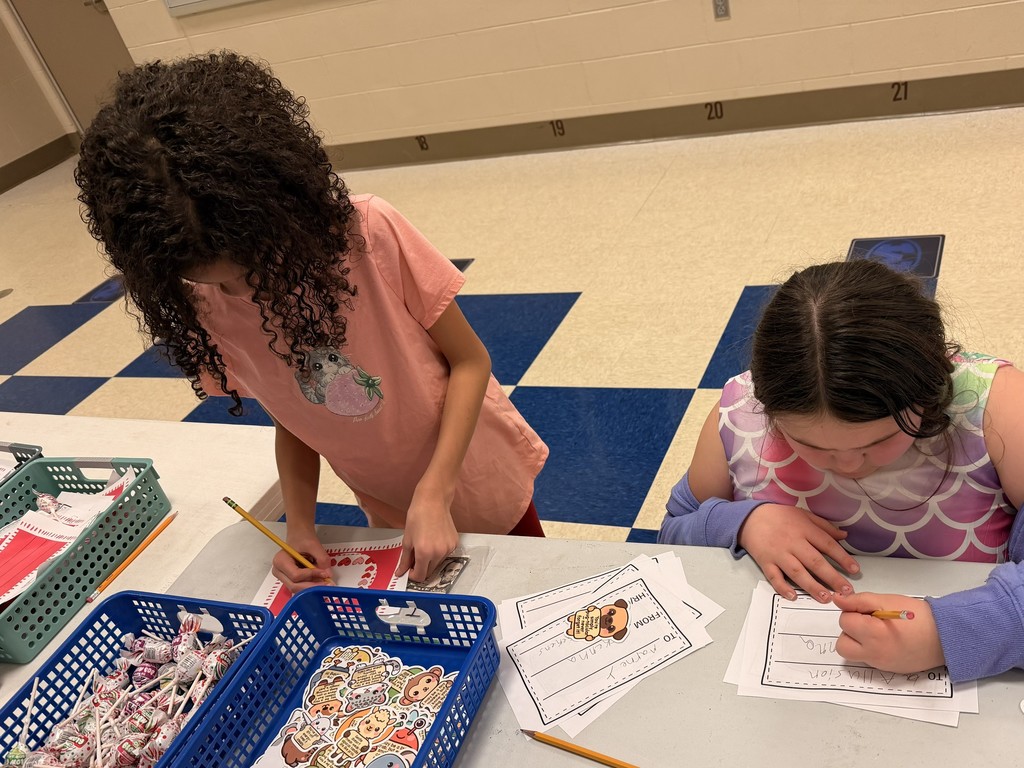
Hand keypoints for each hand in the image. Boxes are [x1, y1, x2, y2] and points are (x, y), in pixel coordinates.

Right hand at [271, 531, 333, 592]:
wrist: (299, 535)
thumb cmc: (302, 537)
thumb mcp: (314, 545)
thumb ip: (322, 559)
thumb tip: (328, 574)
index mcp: (280, 561)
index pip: (295, 575)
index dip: (312, 575)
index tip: (325, 573)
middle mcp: (278, 571)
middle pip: (294, 585)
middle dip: (312, 585)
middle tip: (327, 583)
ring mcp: (283, 576)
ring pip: (297, 588)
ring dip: (312, 586)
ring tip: (325, 581)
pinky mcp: (289, 579)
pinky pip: (300, 586)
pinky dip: (310, 585)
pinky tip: (320, 580)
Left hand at [397, 487, 458, 582]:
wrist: (433, 501)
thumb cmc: (417, 516)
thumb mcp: (407, 539)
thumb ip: (405, 559)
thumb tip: (400, 572)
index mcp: (424, 553)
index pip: (420, 576)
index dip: (413, 575)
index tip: (410, 570)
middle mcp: (438, 553)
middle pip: (429, 572)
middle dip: (421, 568)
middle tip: (415, 557)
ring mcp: (448, 548)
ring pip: (437, 563)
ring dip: (430, 560)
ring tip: (425, 544)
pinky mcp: (454, 543)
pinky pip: (445, 554)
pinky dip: (438, 552)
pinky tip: (434, 540)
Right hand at [738, 504, 859, 601]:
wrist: (750, 518)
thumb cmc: (780, 516)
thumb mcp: (803, 515)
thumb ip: (824, 526)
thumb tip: (845, 536)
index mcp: (804, 529)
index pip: (827, 544)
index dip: (842, 557)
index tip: (855, 570)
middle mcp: (792, 542)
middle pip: (815, 561)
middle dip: (832, 577)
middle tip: (846, 591)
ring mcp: (778, 553)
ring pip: (797, 571)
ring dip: (812, 586)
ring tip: (825, 598)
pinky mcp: (765, 561)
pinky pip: (774, 576)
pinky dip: (782, 587)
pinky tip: (793, 596)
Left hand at [834, 592, 944, 672]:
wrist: (946, 636)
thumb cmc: (918, 616)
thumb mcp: (886, 600)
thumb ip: (858, 601)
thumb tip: (837, 600)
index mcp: (873, 634)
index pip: (844, 622)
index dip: (854, 612)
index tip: (869, 611)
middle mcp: (874, 653)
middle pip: (842, 644)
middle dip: (850, 631)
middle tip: (867, 623)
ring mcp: (881, 664)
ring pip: (853, 655)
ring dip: (857, 642)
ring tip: (875, 632)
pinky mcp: (888, 670)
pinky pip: (868, 660)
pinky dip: (870, 650)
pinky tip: (886, 641)